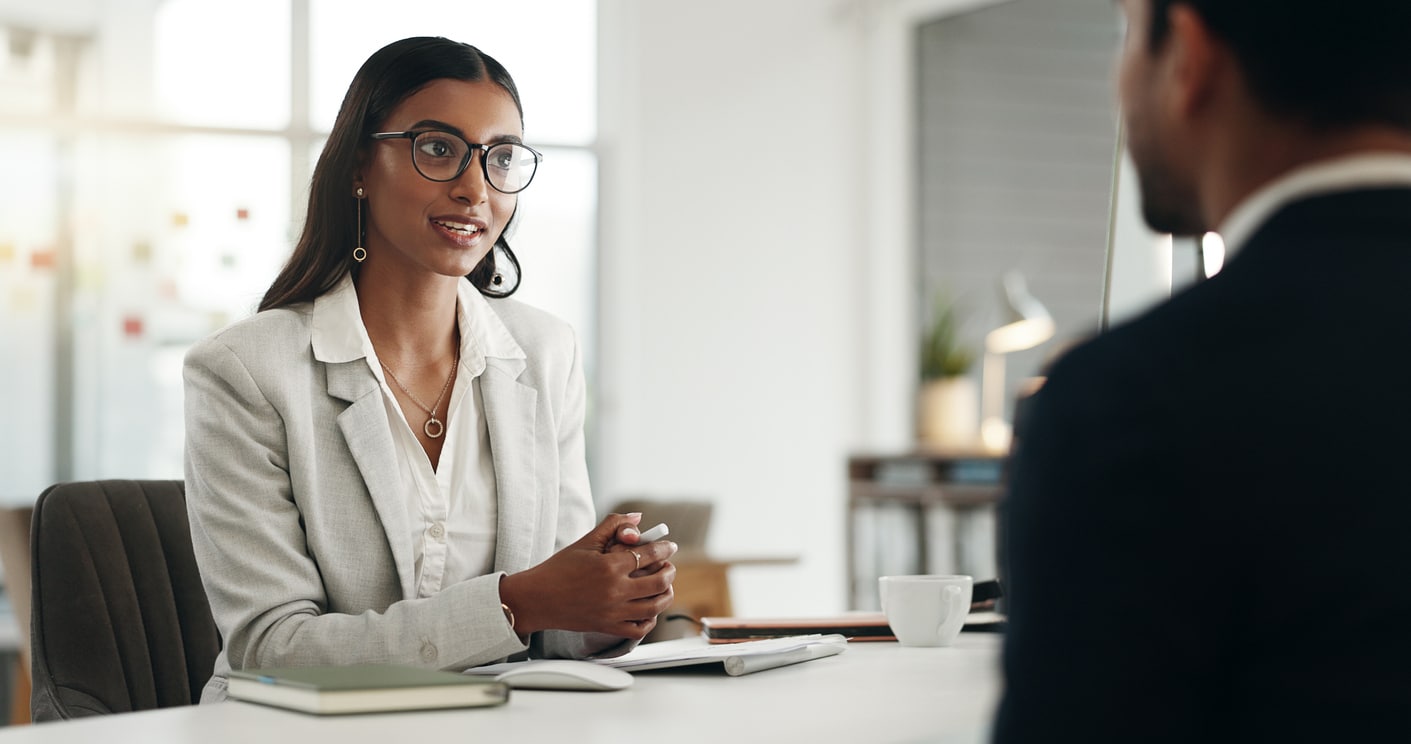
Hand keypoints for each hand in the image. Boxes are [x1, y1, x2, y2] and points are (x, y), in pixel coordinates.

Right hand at [499, 513, 676, 639]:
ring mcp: (613, 612)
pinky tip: (649, 608)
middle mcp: (615, 590)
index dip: (664, 548)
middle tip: (669, 566)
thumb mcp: (586, 542)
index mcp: (610, 566)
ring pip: (655, 606)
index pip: (650, 554)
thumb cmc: (559, 568)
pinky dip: (650, 619)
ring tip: (665, 586)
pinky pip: (640, 628)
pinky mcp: (608, 627)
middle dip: (669, 571)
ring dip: (666, 594)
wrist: (537, 599)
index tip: (669, 546)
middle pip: (660, 581)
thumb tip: (638, 517)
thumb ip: (613, 525)